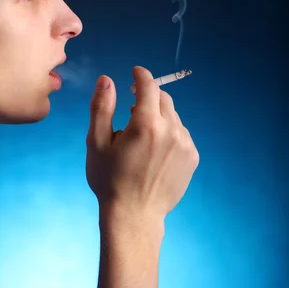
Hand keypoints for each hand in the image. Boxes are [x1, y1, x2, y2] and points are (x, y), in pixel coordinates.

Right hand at [85, 66, 199, 220]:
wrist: (134, 216)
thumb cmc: (109, 179)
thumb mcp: (96, 142)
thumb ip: (101, 107)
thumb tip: (107, 79)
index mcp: (146, 124)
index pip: (148, 86)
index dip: (140, 75)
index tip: (135, 72)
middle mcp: (172, 130)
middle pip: (163, 99)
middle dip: (148, 97)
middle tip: (132, 110)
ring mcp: (186, 145)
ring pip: (173, 116)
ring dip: (159, 117)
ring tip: (141, 137)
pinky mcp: (192, 157)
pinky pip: (182, 134)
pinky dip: (169, 133)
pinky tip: (155, 151)